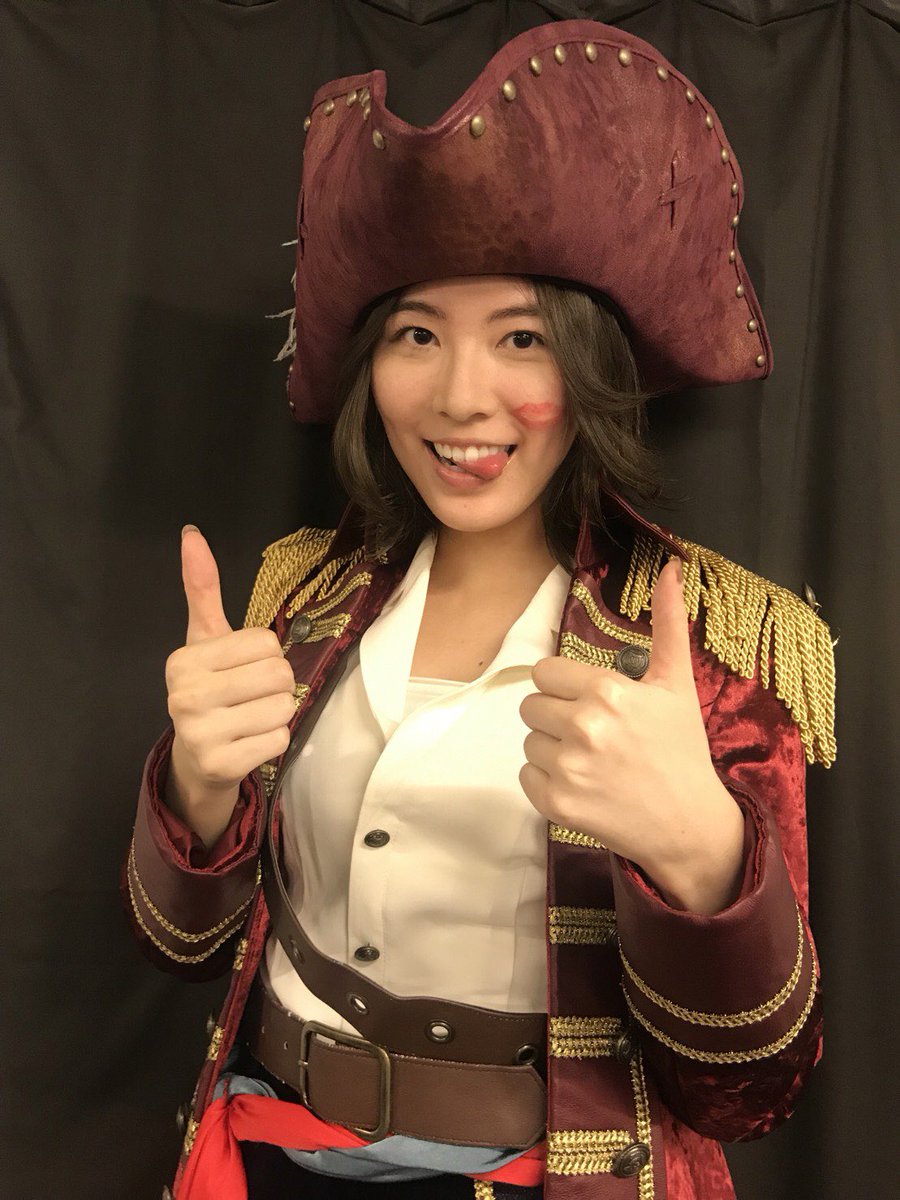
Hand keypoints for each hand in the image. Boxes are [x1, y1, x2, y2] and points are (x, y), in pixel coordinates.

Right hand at [163, 526, 295, 843]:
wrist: (197, 760)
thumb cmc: (209, 690)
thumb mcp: (204, 640)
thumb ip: (202, 589)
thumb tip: (191, 533)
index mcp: (183, 661)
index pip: (265, 642)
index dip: (266, 655)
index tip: (243, 668)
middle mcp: (186, 696)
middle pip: (278, 673)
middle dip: (278, 684)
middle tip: (254, 695)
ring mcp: (201, 734)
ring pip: (283, 707)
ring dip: (278, 713)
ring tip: (251, 718)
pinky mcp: (222, 765)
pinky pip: (280, 739)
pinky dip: (275, 740)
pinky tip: (251, 742)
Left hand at [519, 558, 744, 912]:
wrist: (690, 823)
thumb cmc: (682, 748)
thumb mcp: (676, 682)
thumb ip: (667, 622)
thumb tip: (670, 566)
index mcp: (606, 691)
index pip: (544, 673)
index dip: (565, 687)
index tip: (590, 702)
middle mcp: (583, 726)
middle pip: (531, 706)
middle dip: (556, 716)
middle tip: (593, 735)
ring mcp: (568, 768)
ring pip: (529, 742)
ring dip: (552, 749)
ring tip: (592, 762)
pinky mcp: (557, 804)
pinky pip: (525, 777)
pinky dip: (546, 782)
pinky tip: (582, 785)